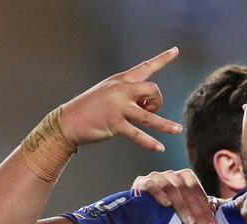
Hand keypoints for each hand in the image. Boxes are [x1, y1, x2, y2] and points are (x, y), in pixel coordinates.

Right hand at [60, 47, 181, 151]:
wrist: (67, 121)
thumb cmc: (91, 108)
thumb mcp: (110, 93)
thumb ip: (130, 95)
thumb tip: (148, 106)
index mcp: (121, 80)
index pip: (146, 67)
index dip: (162, 59)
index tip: (176, 51)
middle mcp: (121, 90)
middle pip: (153, 90)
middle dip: (157, 101)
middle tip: (149, 110)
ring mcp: (118, 107)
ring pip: (149, 115)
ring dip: (166, 125)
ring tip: (178, 130)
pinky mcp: (115, 124)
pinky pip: (138, 134)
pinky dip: (150, 142)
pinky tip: (160, 148)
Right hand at [132, 169, 222, 223]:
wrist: (136, 213)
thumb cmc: (164, 212)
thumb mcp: (183, 210)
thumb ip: (199, 211)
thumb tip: (215, 219)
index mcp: (184, 177)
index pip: (197, 189)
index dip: (205, 207)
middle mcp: (171, 175)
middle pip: (187, 189)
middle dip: (197, 211)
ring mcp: (156, 177)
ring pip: (172, 188)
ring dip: (182, 206)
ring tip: (189, 222)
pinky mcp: (141, 183)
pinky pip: (152, 186)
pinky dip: (160, 194)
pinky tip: (166, 205)